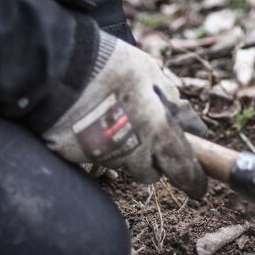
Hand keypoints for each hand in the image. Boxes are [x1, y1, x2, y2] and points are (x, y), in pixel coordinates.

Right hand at [43, 32, 207, 197]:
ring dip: (126, 152)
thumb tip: (193, 126)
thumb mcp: (150, 74)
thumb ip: (172, 103)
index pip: (184, 170)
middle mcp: (133, 152)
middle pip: (152, 174)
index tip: (199, 189)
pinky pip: (95, 159)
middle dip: (154, 162)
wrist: (56, 66)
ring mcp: (104, 157)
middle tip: (147, 137)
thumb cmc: (109, 65)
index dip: (194, 182)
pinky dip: (98, 146)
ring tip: (113, 120)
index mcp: (158, 131)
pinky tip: (91, 122)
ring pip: (123, 166)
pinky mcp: (77, 157)